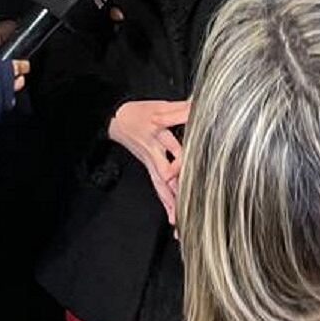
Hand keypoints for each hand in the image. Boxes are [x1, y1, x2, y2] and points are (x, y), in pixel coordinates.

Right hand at [109, 99, 191, 223]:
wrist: (114, 120)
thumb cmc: (138, 112)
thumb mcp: (160, 104)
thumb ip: (183, 106)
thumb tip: (202, 104)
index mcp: (158, 124)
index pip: (176, 126)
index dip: (188, 127)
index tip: (205, 133)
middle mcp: (154, 144)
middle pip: (168, 161)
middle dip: (179, 175)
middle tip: (193, 188)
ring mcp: (151, 159)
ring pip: (162, 181)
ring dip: (173, 198)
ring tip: (182, 215)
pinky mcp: (149, 167)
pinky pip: (158, 187)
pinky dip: (166, 202)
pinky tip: (173, 217)